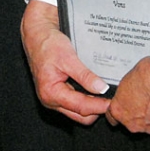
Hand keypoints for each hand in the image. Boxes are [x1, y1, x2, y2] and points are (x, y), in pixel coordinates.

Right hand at [21, 0, 110, 123]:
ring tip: (104, 95)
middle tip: (110, 99)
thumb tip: (102, 89)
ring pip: (77, 112)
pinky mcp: (56, 94)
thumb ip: (85, 75)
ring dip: (91, 106)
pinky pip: (73, 104)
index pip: (80, 107)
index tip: (113, 103)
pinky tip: (93, 90)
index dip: (99, 106)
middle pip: (80, 116)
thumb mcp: (68, 58)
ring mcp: (52, 98)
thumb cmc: (48, 44)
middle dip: (96, 110)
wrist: (36, 35)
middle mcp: (50, 100)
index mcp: (51, 93)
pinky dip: (85, 100)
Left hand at [105, 56, 149, 134]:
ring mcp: (149, 129)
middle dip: (137, 113)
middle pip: (131, 122)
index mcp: (119, 110)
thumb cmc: (149, 75)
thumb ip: (126, 92)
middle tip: (145, 99)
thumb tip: (129, 91)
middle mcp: (133, 123)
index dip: (119, 110)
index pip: (112, 117)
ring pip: (148, 125)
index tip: (124, 106)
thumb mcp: (128, 78)